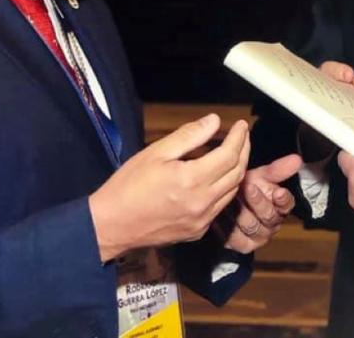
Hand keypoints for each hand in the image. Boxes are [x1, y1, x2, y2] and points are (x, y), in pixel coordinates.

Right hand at [89, 114, 249, 261]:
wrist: (110, 225)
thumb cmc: (128, 185)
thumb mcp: (155, 152)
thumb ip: (189, 136)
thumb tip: (215, 121)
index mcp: (192, 180)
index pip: (229, 155)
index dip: (239, 138)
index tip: (241, 125)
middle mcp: (202, 203)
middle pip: (237, 174)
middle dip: (244, 152)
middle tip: (243, 137)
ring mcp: (201, 221)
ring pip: (231, 192)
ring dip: (237, 171)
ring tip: (234, 154)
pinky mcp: (196, 232)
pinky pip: (219, 208)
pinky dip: (224, 190)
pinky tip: (217, 179)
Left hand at [219, 153, 302, 252]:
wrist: (228, 201)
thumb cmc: (248, 187)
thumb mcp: (262, 175)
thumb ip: (278, 169)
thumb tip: (297, 159)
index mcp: (280, 206)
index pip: (287, 204)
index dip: (283, 199)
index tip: (278, 192)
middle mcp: (272, 224)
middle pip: (269, 216)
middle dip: (257, 201)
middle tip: (247, 187)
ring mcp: (258, 236)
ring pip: (252, 226)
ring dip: (240, 211)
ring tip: (230, 197)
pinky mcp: (242, 245)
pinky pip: (236, 238)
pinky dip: (227, 224)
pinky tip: (221, 211)